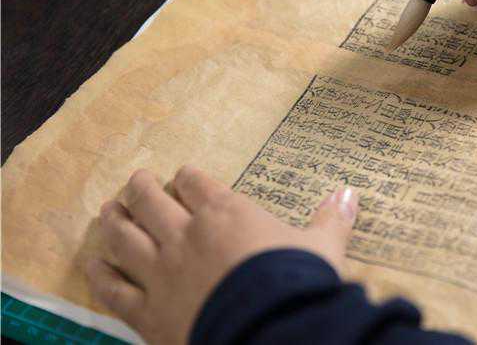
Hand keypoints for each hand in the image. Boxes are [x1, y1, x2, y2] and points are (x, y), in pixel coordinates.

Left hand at [86, 167, 357, 344]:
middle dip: (140, 188)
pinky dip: (100, 274)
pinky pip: (113, 289)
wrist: (268, 330)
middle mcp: (185, 235)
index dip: (186, 178)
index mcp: (225, 213)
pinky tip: (93, 264)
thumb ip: (331, 219)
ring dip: (113, 220)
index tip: (184, 178)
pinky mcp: (147, 312)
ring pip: (123, 237)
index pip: (194, 182)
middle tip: (136, 182)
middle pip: (149, 201)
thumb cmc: (295, 282)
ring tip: (109, 210)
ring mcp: (161, 273)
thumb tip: (351, 193)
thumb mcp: (321, 248)